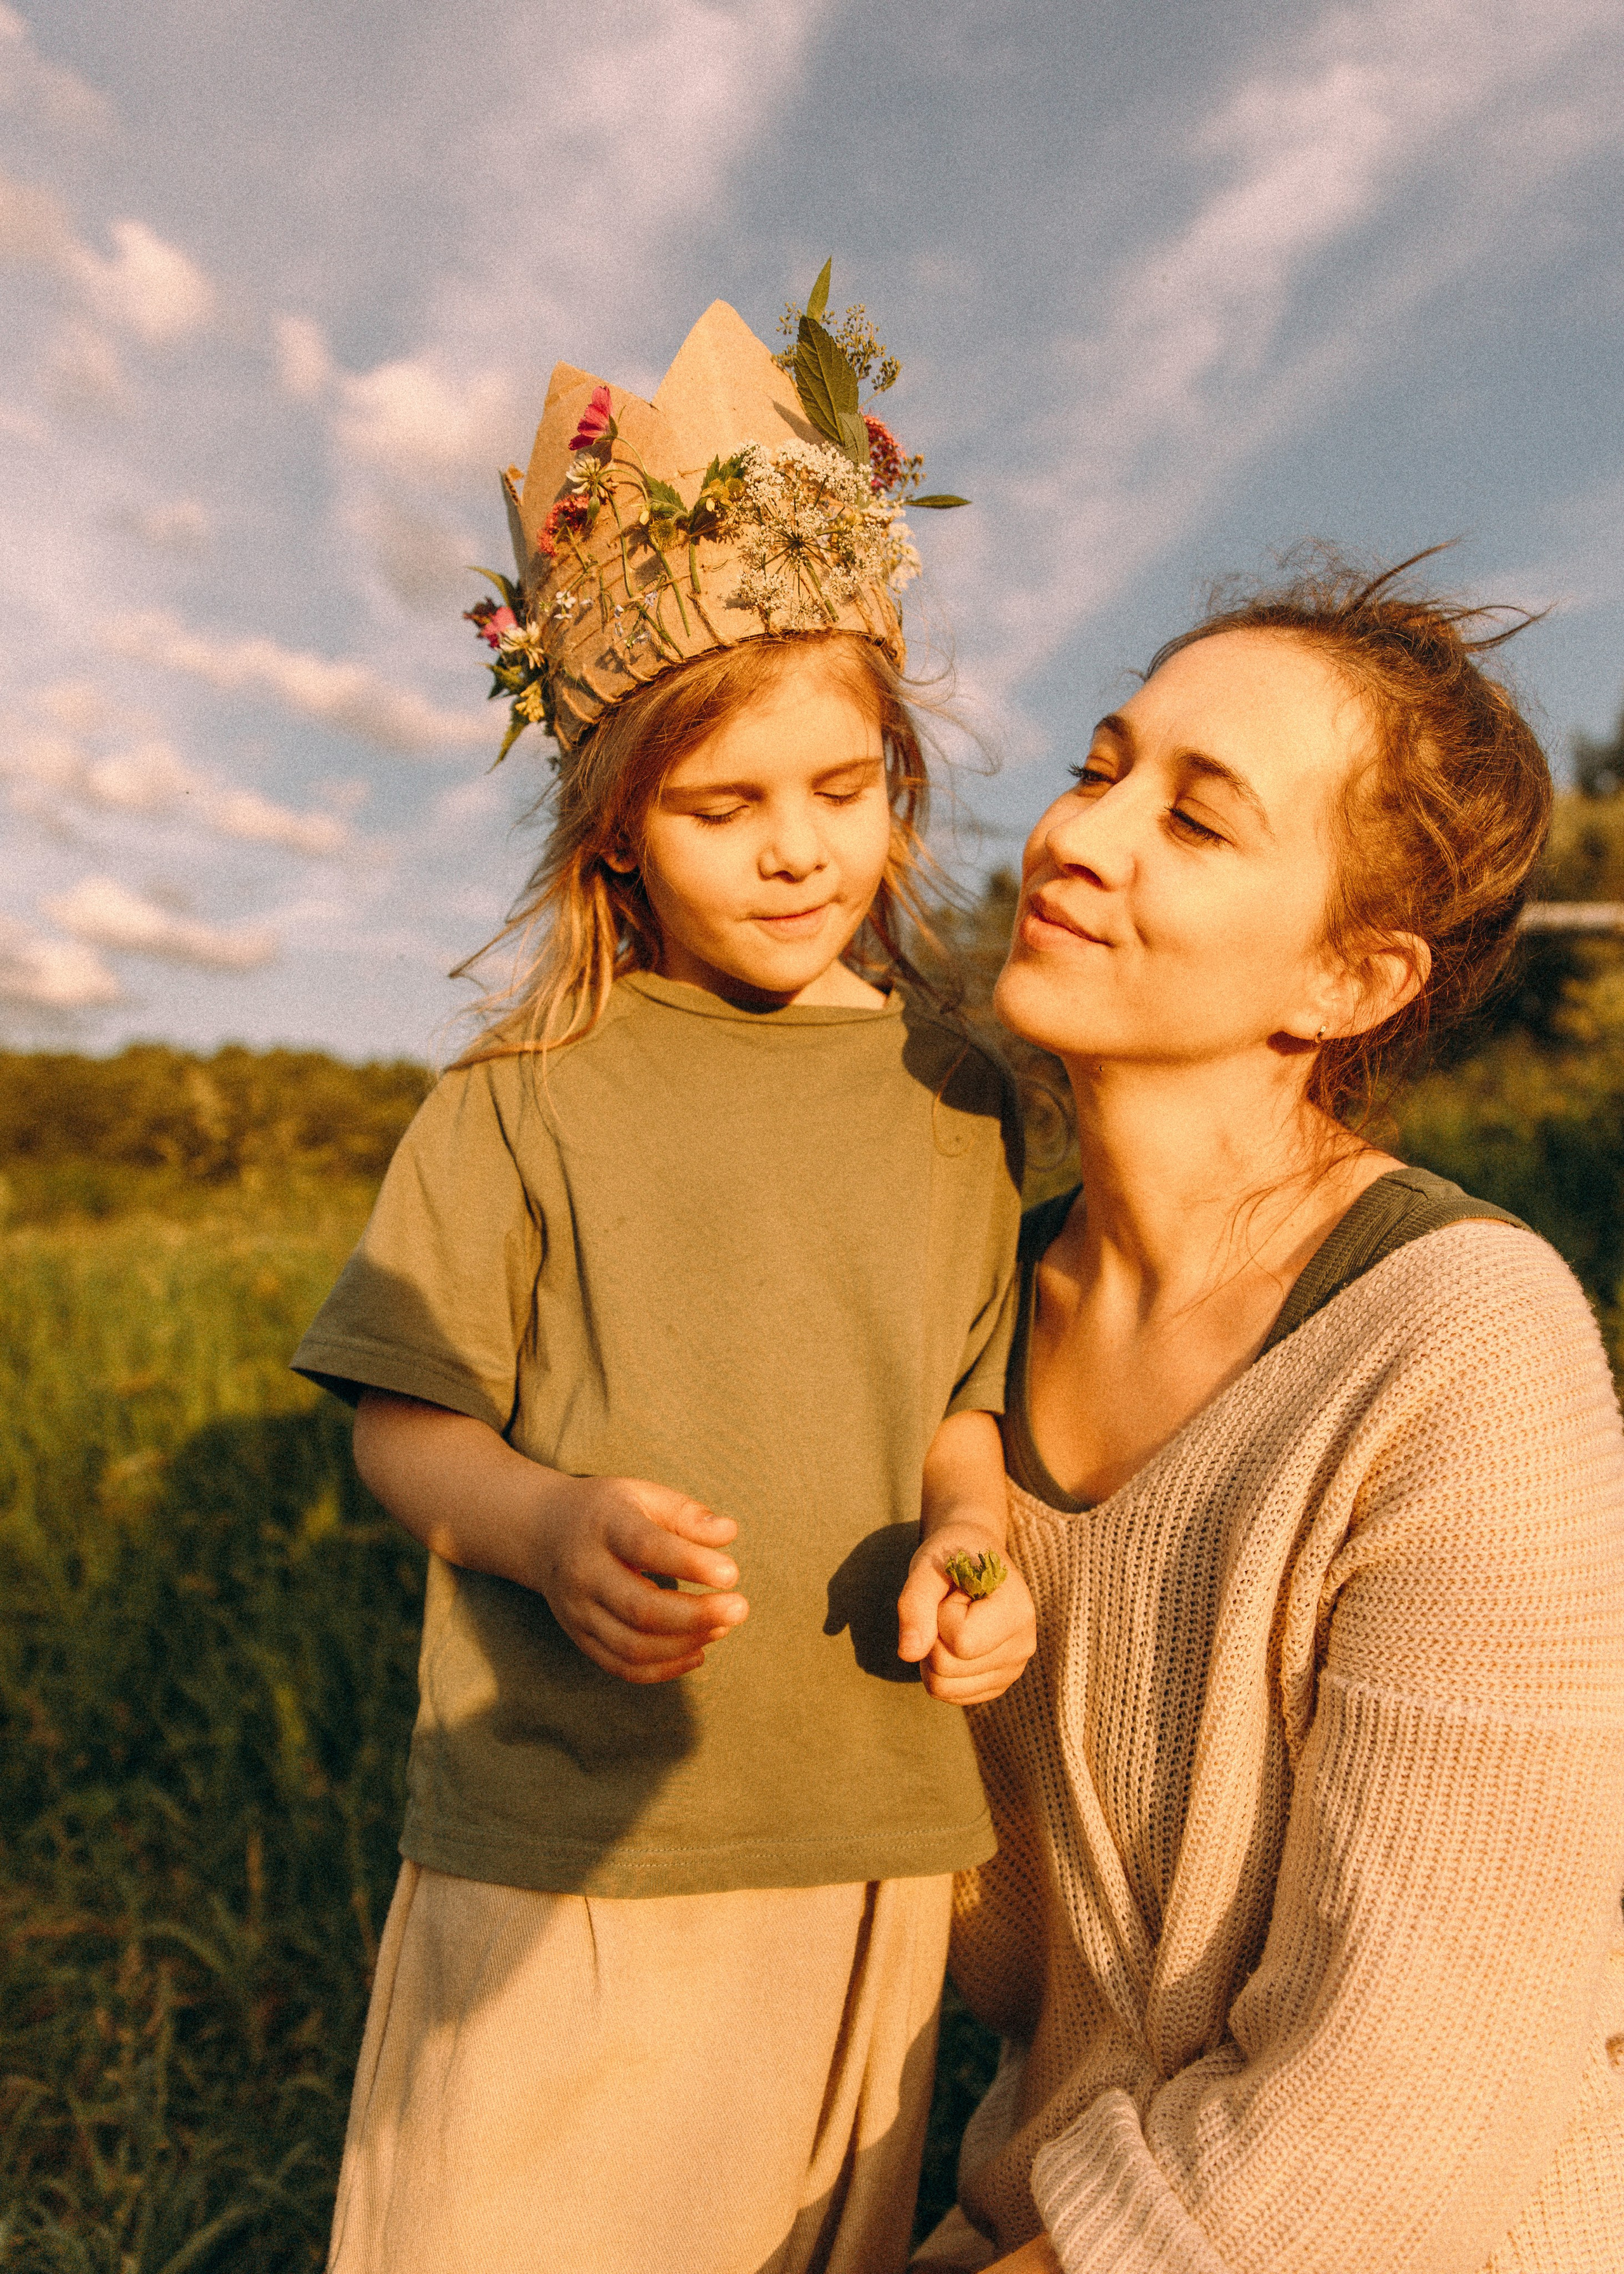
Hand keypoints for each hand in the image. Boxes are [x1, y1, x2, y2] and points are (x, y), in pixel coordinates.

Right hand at [527, 1473, 747, 1684]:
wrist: (542, 1532)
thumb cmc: (608, 1511)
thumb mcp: (644, 1494)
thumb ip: (687, 1514)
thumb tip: (729, 1532)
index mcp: (604, 1526)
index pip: (646, 1548)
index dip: (691, 1563)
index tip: (732, 1573)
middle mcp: (584, 1572)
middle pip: (640, 1609)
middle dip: (697, 1615)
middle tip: (741, 1608)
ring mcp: (578, 1611)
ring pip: (633, 1646)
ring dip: (685, 1643)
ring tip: (722, 1625)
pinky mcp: (580, 1638)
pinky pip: (622, 1667)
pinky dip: (664, 1669)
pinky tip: (698, 1652)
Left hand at [896, 1523, 1035, 1704]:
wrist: (974, 1555)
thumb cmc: (952, 1555)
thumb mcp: (927, 1566)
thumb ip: (915, 1605)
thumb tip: (909, 1654)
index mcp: (1018, 1612)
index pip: (960, 1641)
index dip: (940, 1615)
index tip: (954, 1591)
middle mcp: (1023, 1647)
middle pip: (946, 1668)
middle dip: (932, 1635)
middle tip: (949, 1605)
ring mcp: (1012, 1670)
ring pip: (943, 1687)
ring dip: (932, 1653)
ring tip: (952, 1621)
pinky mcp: (996, 1684)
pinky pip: (948, 1694)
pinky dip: (938, 1670)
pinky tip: (954, 1640)